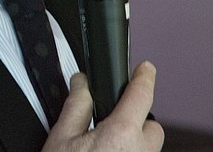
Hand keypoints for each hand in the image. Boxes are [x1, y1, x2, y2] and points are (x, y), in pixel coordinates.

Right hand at [41, 61, 163, 151]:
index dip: (144, 76)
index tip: (146, 68)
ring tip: (106, 147)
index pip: (142, 94)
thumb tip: (81, 84)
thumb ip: (75, 107)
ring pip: (147, 146)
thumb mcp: (61, 138)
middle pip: (151, 126)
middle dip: (136, 121)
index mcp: (122, 133)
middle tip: (111, 124)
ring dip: (134, 142)